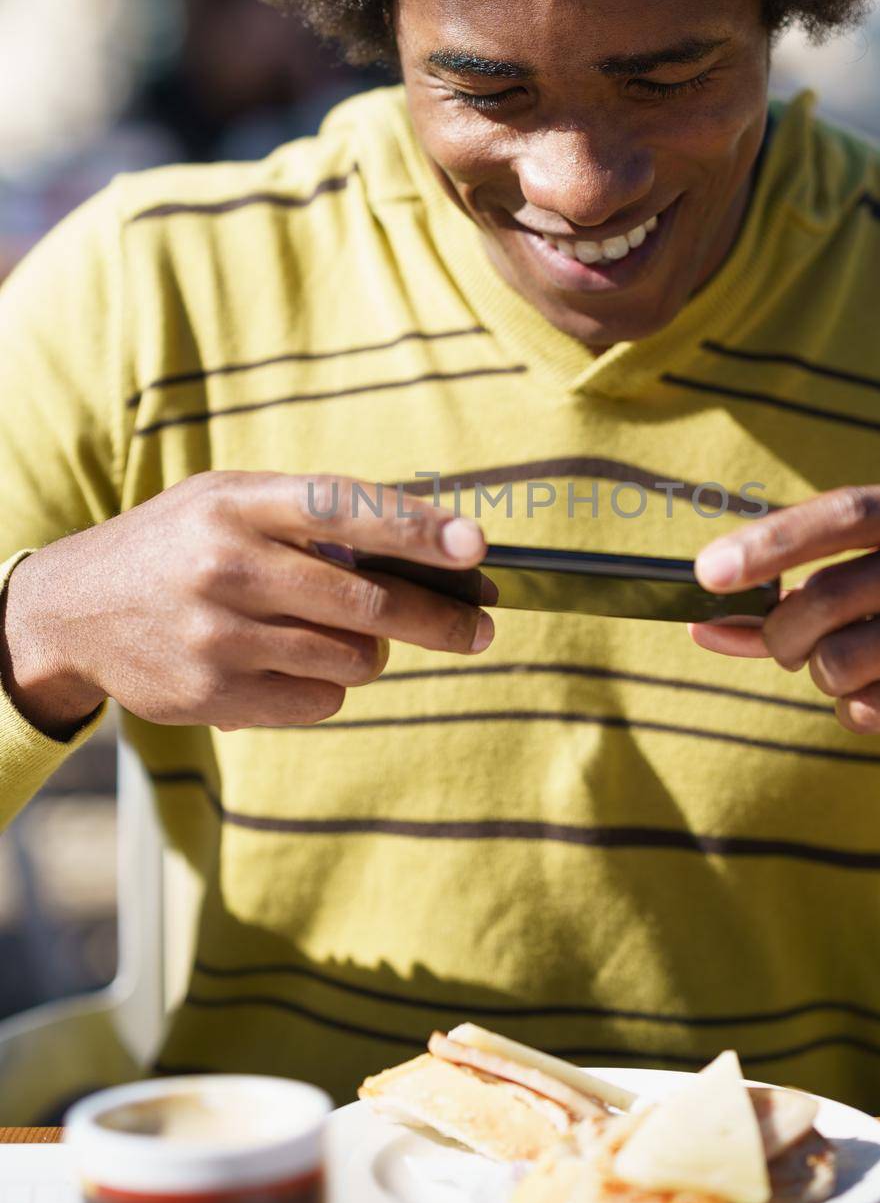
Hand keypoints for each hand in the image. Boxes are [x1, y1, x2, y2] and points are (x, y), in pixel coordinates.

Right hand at [0, 471, 494, 736]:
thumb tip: (428, 548)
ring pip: (354, 659)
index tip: (475, 547)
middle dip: (441, 618)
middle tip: (483, 627)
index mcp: (240, 503)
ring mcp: (220, 637)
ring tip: (345, 636)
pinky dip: (330, 686)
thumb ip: (314, 515)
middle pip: (368, 602)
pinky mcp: (215, 696)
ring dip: (373, 653)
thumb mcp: (230, 501)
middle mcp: (229, 567)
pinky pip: (321, 701)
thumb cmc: (180, 545)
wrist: (74, 609)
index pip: (346, 510)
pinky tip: (296, 664)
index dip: (418, 529)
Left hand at [689, 478, 879, 747]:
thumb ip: (812, 586)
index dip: (768, 543)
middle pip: (826, 598)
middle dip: (782, 632)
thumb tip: (705, 627)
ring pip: (841, 659)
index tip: (709, 572)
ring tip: (853, 667)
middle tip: (787, 643)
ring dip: (823, 675)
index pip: (841, 515)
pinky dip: (857, 708)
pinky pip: (871, 706)